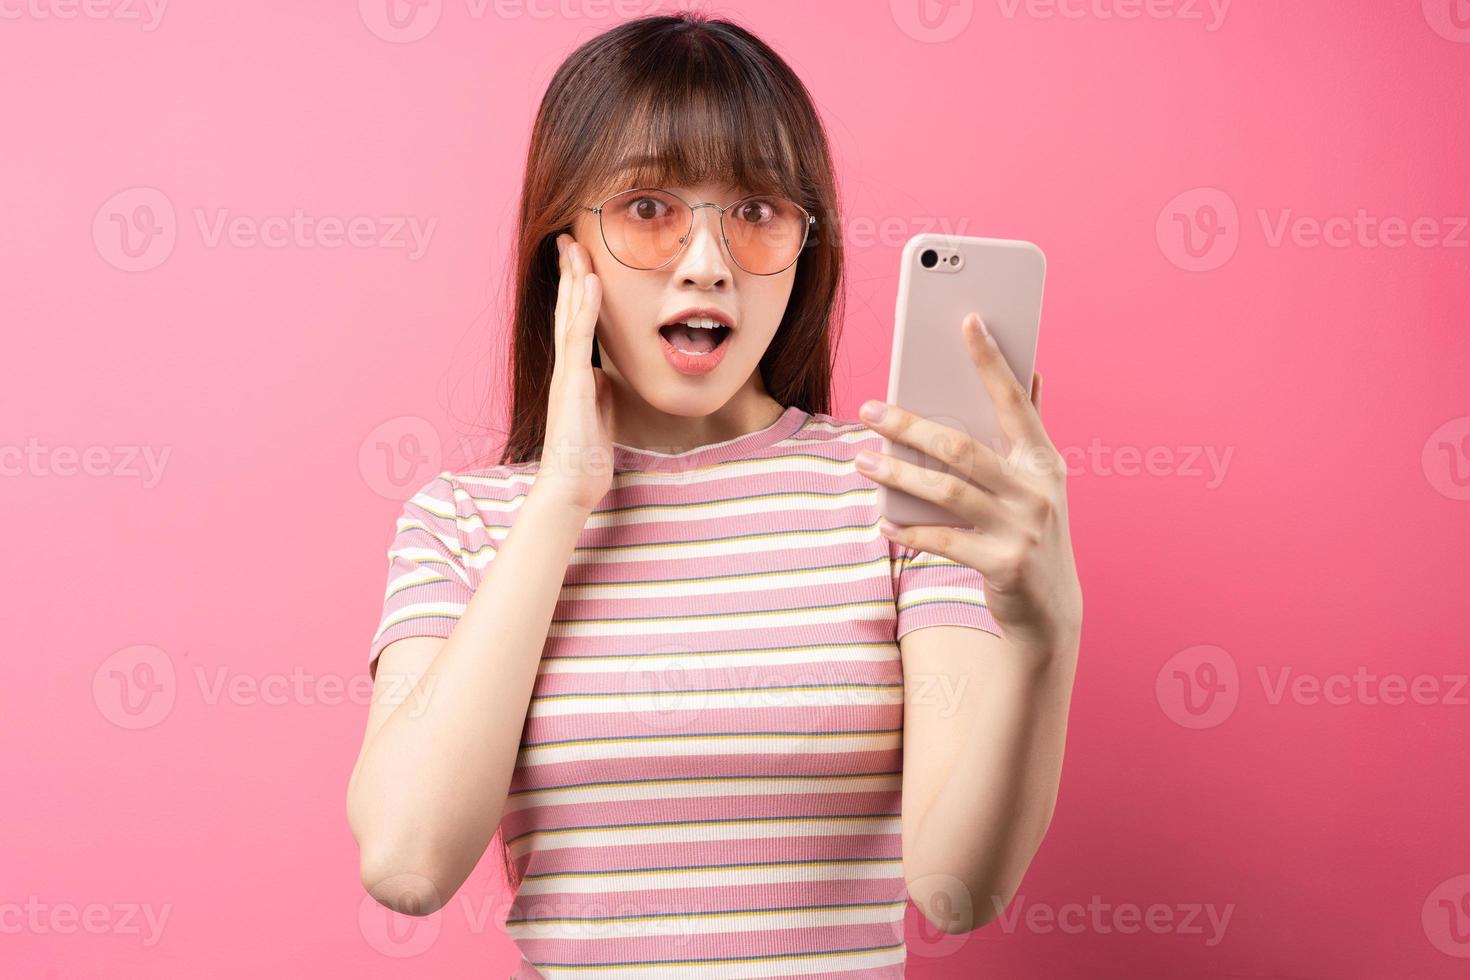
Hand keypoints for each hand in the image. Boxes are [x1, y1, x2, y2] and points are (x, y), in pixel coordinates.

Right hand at [536, 233, 615, 511]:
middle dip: (569, 273)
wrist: (571, 484)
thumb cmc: (585, 455)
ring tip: (575, 246)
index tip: (579, 260)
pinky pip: (579, 337)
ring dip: (573, 278)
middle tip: (568, 238)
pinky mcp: (571, 382)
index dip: (576, 291)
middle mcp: (565, 367)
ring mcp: (566, 372)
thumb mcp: (600, 414)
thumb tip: (606, 377)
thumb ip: (601, 391)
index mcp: (573, 373)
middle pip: (566, 310)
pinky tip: (591, 281)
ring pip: (569, 315)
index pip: (574, 323)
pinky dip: (585, 306)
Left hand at [856, 312, 1081, 655]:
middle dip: (912, 425)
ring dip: (898, 475)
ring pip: (946, 491)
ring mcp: (1022, 529)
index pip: (1014, 400)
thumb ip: (1028, 431)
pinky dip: (910, 530)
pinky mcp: (1003, 565)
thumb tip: (1032, 370)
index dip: (991, 360)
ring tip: (863, 462)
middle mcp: (1037, 490)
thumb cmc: (1032, 533)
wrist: (1052, 611)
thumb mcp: (1039, 482)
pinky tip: (885, 521)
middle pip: (962, 447)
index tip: (967, 320)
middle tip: (871, 410)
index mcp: (1043, 460)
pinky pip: (944, 540)